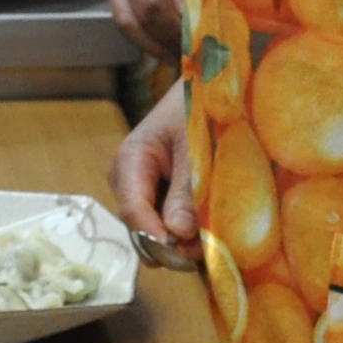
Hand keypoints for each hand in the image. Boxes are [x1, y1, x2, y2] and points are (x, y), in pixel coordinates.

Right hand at [103, 0, 187, 59]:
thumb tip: (190, 23)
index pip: (153, 7)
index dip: (171, 32)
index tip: (192, 48)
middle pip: (136, 20)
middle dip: (160, 45)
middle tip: (183, 63)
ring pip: (124, 20)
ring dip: (148, 43)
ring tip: (172, 56)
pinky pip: (121, 10)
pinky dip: (140, 27)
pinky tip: (159, 36)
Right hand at [109, 86, 197, 247]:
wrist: (205, 88)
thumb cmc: (196, 108)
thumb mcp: (195, 145)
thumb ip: (187, 188)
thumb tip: (177, 233)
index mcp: (130, 160)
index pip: (133, 210)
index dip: (156, 236)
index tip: (185, 253)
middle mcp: (128, 181)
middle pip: (141, 227)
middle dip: (172, 244)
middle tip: (209, 250)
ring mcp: (141, 192)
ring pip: (154, 232)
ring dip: (183, 242)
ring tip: (214, 241)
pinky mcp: (157, 198)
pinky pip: (166, 226)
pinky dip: (187, 234)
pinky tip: (209, 232)